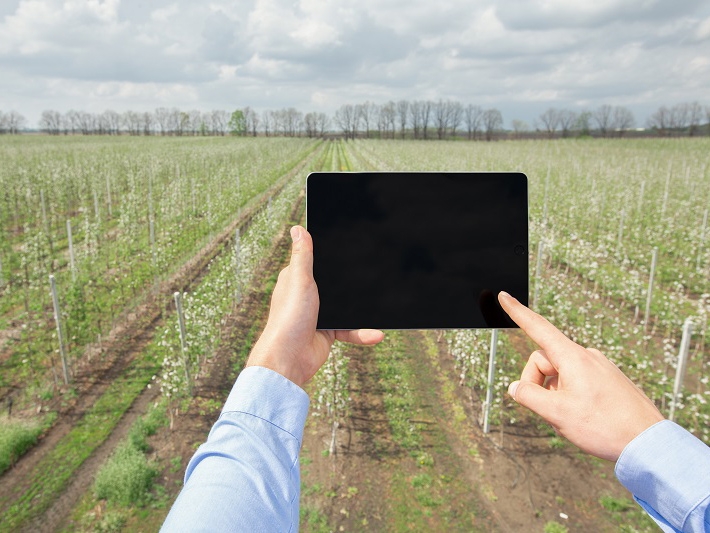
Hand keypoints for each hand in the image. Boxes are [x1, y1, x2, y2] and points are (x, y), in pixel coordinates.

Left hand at [246, 226, 384, 386]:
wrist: (289, 360)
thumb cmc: (288, 318)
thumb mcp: (299, 280)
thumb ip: (302, 255)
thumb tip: (298, 228)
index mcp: (296, 279)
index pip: (315, 260)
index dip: (330, 252)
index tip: (351, 244)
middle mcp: (307, 295)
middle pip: (334, 283)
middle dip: (352, 281)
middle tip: (375, 272)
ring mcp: (319, 314)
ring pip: (346, 307)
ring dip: (362, 311)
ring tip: (382, 308)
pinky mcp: (328, 332)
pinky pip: (350, 330)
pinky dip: (362, 333)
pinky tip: (376, 334)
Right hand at [498, 291, 663, 461]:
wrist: (648, 442)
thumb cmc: (603, 426)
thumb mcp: (556, 414)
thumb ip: (528, 396)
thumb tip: (516, 387)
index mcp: (573, 357)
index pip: (538, 328)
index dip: (517, 312)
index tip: (504, 296)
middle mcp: (587, 356)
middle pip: (545, 361)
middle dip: (538, 383)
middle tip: (547, 412)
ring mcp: (600, 367)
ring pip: (562, 374)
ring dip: (556, 394)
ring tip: (573, 419)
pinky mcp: (609, 379)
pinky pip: (579, 381)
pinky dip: (571, 397)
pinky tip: (586, 418)